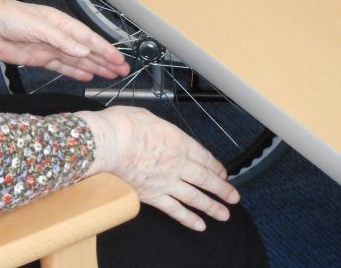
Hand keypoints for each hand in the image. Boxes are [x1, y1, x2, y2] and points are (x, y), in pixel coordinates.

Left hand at [0, 0, 130, 81]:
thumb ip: (61, 40)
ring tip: (110, 76)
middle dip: (104, 59)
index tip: (119, 60)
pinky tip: (87, 76)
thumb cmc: (8, 16)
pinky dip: (75, 72)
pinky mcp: (37, 58)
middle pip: (86, 49)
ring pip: (76, 60)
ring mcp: (48, 47)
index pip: (87, 37)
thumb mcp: (37, 26)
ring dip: (93, 67)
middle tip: (122, 71)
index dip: (104, 49)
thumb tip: (84, 51)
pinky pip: (61, 66)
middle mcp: (57, 34)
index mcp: (59, 22)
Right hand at [82, 107, 239, 230]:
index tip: (223, 173)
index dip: (216, 167)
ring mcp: (166, 182)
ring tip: (224, 214)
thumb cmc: (122, 125)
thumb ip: (158, 126)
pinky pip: (175, 210)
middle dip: (222, 189)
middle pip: (205, 179)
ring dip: (212, 206)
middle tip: (234, 197)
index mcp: (178, 141)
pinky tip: (199, 225)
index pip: (204, 157)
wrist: (107, 143)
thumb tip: (158, 129)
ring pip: (195, 197)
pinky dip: (188, 218)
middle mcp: (177, 163)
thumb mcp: (145, 115)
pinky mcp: (153, 196)